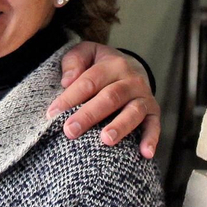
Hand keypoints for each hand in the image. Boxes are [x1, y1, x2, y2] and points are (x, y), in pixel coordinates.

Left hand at [49, 42, 160, 158]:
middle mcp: (131, 80)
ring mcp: (143, 96)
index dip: (70, 97)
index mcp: (112, 65)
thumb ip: (74, 61)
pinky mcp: (153, 112)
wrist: (133, 67)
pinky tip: (145, 153)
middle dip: (89, 115)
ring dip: (120, 126)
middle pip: (110, 97)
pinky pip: (154, 126)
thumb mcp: (87, 53)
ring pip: (133, 112)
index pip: (89, 81)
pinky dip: (151, 139)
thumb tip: (67, 81)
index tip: (52, 114)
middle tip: (70, 131)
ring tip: (106, 139)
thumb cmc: (101, 66)